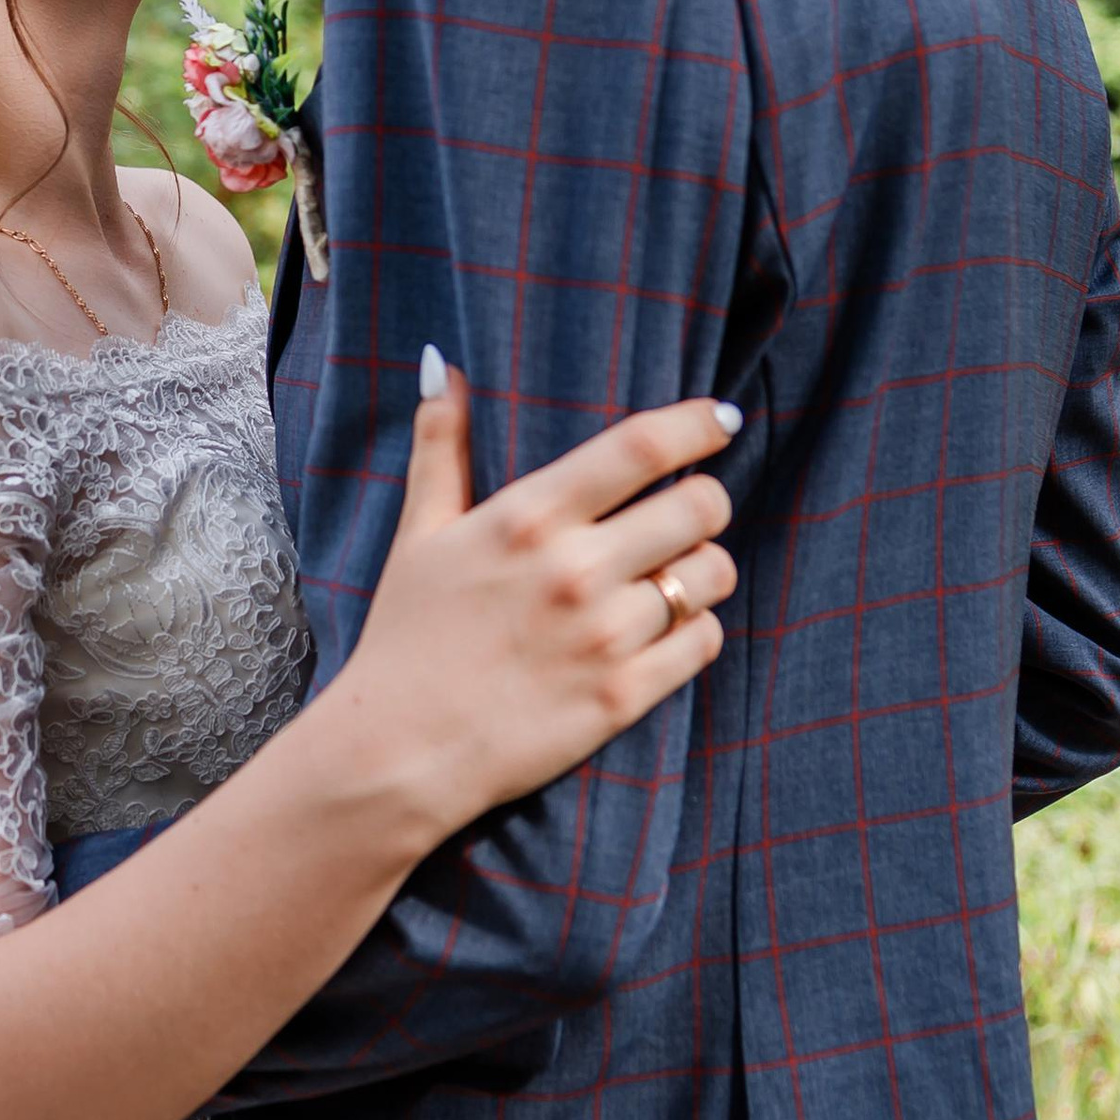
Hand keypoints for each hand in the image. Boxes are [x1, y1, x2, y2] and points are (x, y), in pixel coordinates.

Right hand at [336, 363, 737, 836]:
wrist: (398, 751)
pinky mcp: (622, 698)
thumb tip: (444, 367)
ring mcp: (604, 637)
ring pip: (711, 576)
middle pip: (699, 506)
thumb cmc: (408, 636)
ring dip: (704, 569)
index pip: (641, 447)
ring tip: (674, 575)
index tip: (721, 417)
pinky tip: (665, 630)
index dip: (696, 424)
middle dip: (707, 501)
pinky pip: (703, 643)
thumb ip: (441, 446)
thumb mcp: (419, 533)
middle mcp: (574, 571)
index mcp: (528, 519)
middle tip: (690, 511)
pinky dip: (696, 631)